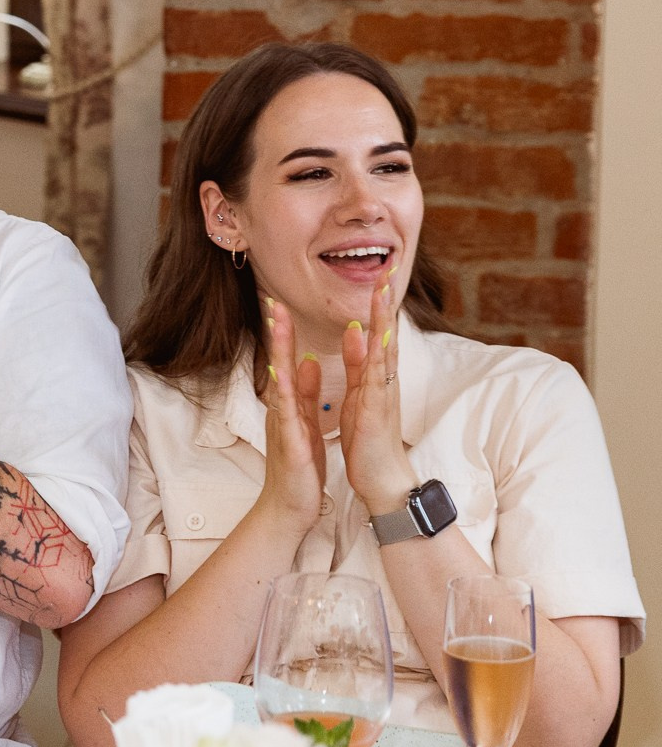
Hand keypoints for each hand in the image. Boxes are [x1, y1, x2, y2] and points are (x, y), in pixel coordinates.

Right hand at [256, 294, 326, 529]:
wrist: (290, 506)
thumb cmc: (299, 467)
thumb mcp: (306, 423)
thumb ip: (308, 392)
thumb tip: (309, 360)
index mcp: (291, 404)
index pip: (288, 361)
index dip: (286, 333)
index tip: (283, 305)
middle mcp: (282, 409)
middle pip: (279, 363)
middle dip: (279, 333)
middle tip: (275, 302)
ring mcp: (283, 423)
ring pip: (281, 380)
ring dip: (279, 352)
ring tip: (278, 327)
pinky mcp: (290, 441)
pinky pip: (288, 412)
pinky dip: (286, 392)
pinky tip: (284, 374)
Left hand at [339, 283, 413, 513]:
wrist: (382, 478)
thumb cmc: (369, 438)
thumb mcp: (359, 393)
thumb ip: (358, 364)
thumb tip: (357, 332)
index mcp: (377, 376)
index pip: (379, 332)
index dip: (378, 304)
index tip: (379, 274)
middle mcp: (385, 380)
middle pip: (387, 333)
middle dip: (386, 301)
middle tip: (388, 268)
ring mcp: (383, 393)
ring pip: (385, 349)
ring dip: (383, 320)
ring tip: (383, 291)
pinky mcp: (376, 410)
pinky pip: (375, 380)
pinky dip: (374, 357)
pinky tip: (373, 338)